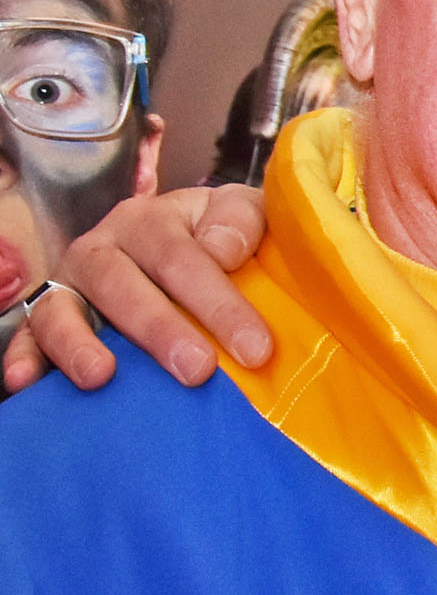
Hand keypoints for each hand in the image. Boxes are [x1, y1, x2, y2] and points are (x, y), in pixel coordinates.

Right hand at [0, 185, 270, 394]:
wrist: (191, 246)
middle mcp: (102, 249)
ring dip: (78, 343)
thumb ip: (242, 219)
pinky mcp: (46, 321)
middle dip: (159, 330)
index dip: (219, 304)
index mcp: (150, 220)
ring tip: (101, 375)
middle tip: (198, 370)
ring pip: (62, 310)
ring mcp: (70, 286)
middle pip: (121, 286)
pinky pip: (27, 336)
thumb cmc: (224, 238)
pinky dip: (22, 358)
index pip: (181, 258)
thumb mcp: (242, 213)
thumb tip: (222, 251)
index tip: (256, 349)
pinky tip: (27, 381)